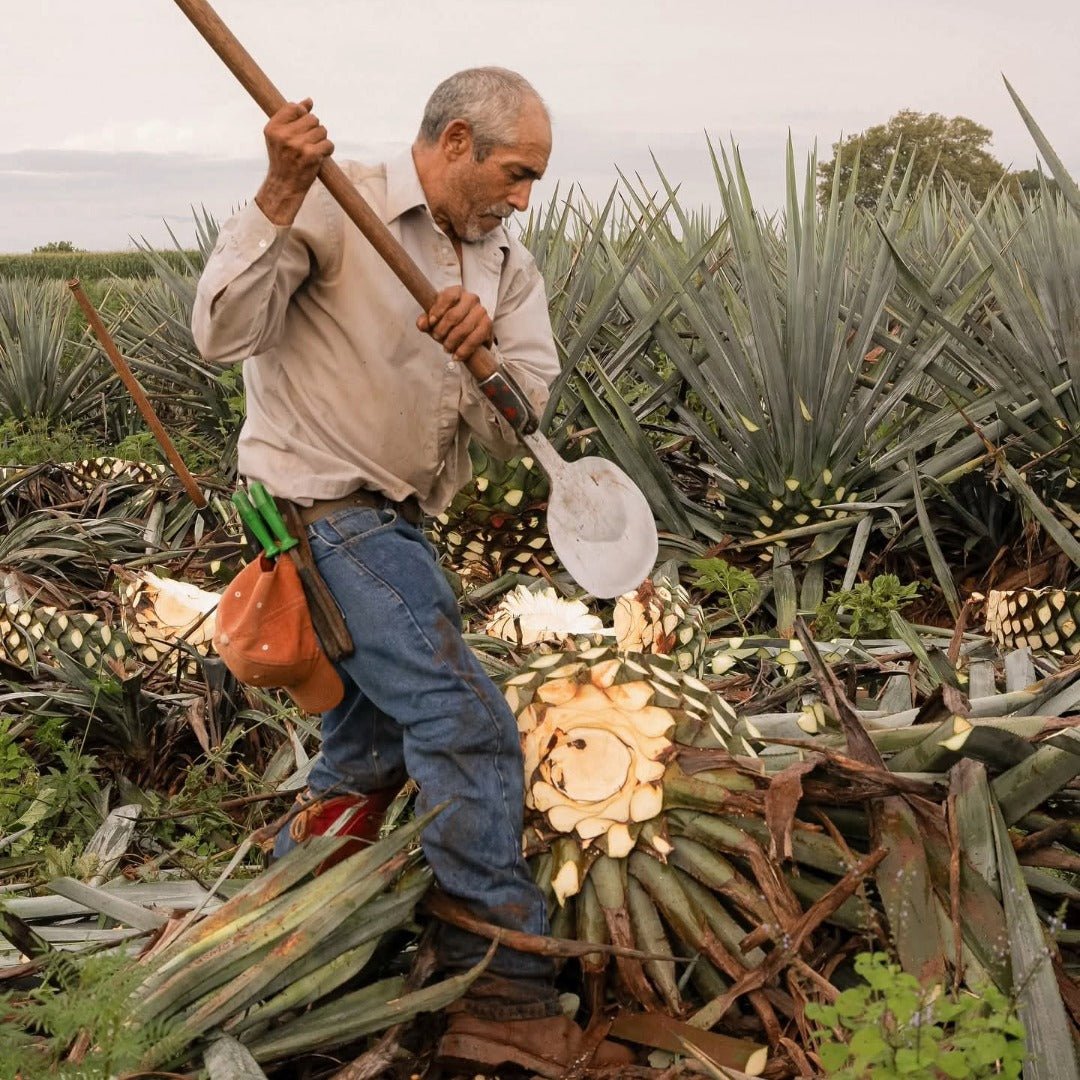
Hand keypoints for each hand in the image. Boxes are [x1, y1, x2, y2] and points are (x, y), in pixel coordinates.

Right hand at [255, 98, 333, 225]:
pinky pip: (328, 144)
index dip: (302, 114)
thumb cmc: (283, 159)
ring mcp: (298, 146)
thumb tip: (309, 101)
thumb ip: (292, 117)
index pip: (294, 107)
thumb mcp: (279, 137)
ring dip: (321, 140)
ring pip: (322, 130)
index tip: (302, 127)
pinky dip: (327, 150)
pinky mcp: (311, 156)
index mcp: (273, 128)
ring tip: (313, 149)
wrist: (285, 186)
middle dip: (314, 129)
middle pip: (312, 118)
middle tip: (308, 142)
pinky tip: (319, 156)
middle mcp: (284, 135)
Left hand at [417, 287, 493, 363]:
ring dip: (452, 341)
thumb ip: (425, 321)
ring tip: (446, 348)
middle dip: (442, 330)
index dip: (438, 310)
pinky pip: (475, 339)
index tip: (431, 322)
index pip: (448, 296)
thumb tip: (421, 324)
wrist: (468, 334)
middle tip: (436, 338)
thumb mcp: (435, 320)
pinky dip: (464, 349)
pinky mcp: (487, 325)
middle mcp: (471, 298)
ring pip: (464, 328)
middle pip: (454, 315)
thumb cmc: (449, 323)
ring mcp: (481, 311)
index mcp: (456, 292)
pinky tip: (457, 355)